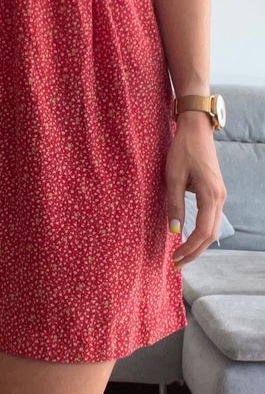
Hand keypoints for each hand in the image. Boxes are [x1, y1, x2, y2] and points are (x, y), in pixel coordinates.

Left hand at [165, 111, 227, 267]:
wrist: (196, 130)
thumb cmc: (183, 150)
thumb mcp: (173, 176)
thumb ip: (174, 204)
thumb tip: (174, 231)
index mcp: (210, 195)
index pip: (203, 232)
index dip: (189, 248)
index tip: (175, 258)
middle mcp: (220, 198)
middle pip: (211, 235)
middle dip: (194, 251)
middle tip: (177, 264)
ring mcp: (220, 195)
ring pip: (213, 228)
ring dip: (198, 243)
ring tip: (182, 254)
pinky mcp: (215, 191)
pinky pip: (211, 218)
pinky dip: (201, 232)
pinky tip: (189, 236)